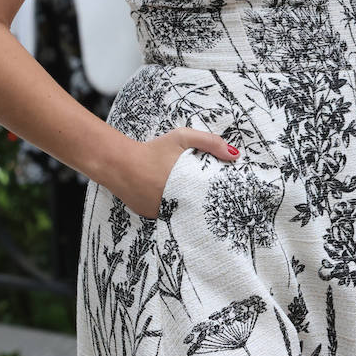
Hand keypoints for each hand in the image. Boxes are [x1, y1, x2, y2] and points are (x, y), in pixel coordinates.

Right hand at [122, 126, 238, 220]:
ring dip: (190, 208)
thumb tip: (235, 155)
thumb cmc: (153, 150)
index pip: (213, 197)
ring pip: (184, 213)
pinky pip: (168, 216)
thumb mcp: (182, 138)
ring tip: (195, 202)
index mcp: (188, 185)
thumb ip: (209, 142)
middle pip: (200, 207)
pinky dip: (173, 210)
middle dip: (207, 204)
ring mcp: (163, 212)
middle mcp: (177, 203)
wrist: (120, 163)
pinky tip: (175, 202)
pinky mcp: (152, 217)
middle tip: (214, 201)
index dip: (220, 196)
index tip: (227, 195)